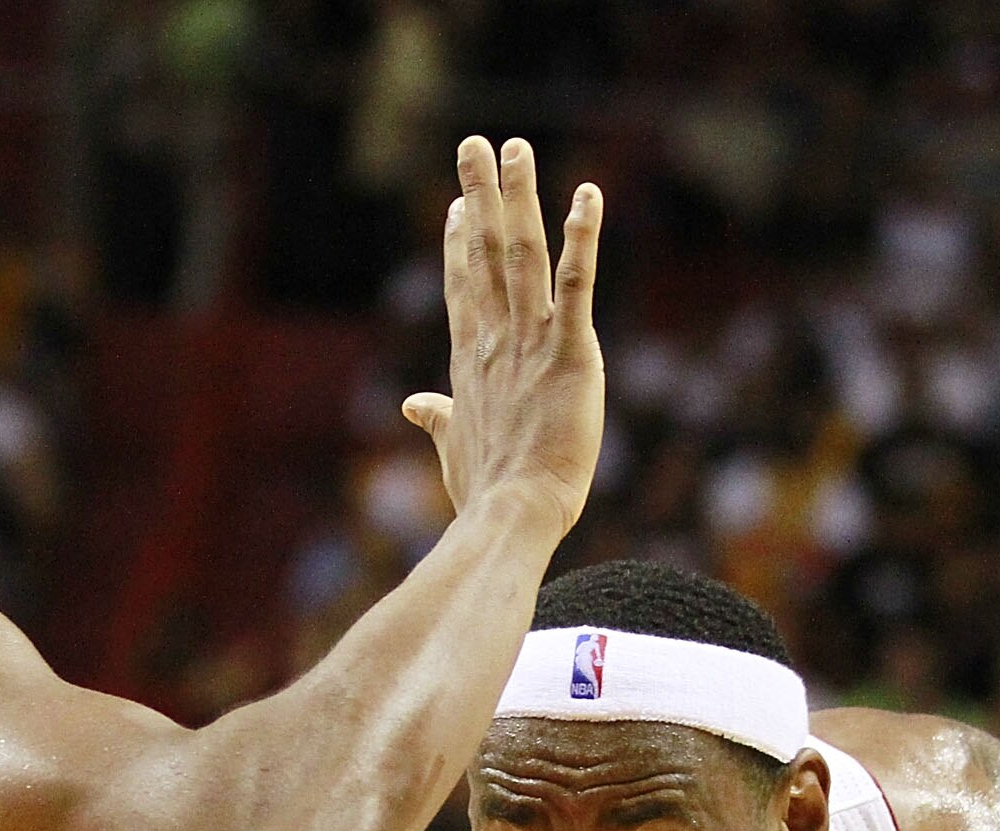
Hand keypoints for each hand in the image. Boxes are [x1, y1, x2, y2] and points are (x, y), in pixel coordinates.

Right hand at [400, 137, 604, 533]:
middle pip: (482, 255)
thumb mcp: (454, 449)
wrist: (511, 518)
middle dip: (478, 196)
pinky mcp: (570, 354)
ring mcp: (530, 344)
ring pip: (521, 255)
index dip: (458, 243)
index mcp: (471, 363)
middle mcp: (495, 342)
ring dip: (517, 197)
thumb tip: (414, 405)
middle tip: (474, 144)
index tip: (457, 203)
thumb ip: (438, 418)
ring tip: (513, 148)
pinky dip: (582, 238)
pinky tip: (586, 195)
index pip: (463, 288)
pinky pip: (577, 285)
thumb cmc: (487, 494)